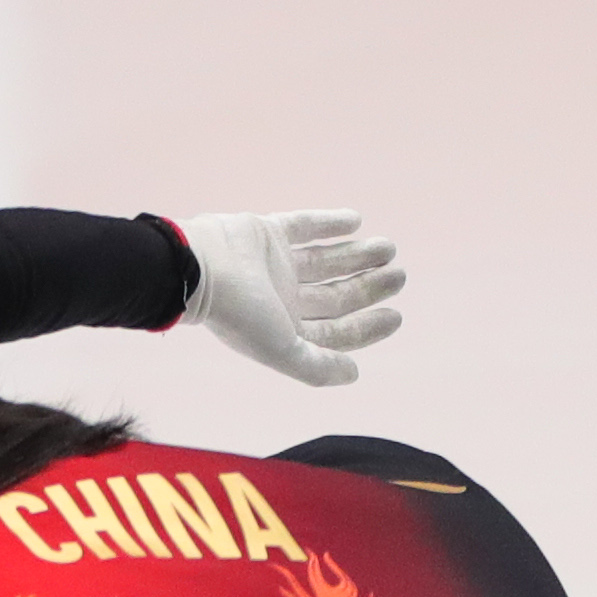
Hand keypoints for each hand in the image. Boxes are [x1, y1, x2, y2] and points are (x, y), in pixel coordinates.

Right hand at [177, 209, 405, 385]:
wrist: (196, 267)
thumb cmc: (238, 313)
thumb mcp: (282, 349)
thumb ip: (317, 367)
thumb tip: (355, 375)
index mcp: (286, 329)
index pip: (336, 331)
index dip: (367, 326)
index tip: (396, 316)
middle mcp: (283, 298)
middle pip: (336, 294)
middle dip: (369, 286)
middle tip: (400, 275)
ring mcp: (275, 265)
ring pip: (326, 261)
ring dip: (357, 255)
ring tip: (388, 247)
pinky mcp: (266, 232)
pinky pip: (304, 226)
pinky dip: (330, 224)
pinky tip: (356, 222)